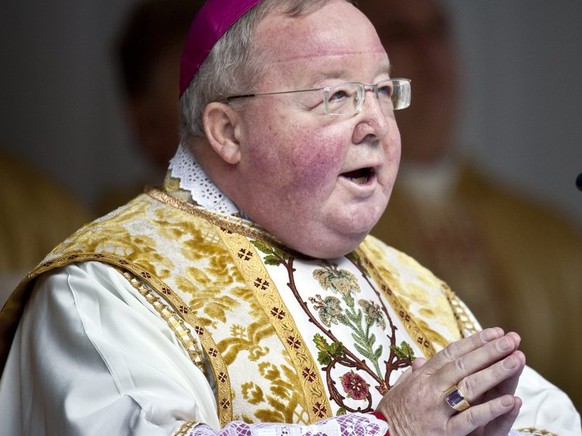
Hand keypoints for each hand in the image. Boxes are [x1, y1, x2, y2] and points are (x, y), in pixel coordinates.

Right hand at [376, 327, 525, 435]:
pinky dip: (491, 409)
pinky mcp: (444, 432)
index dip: (474, 342)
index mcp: (421, 378)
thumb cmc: (392, 416)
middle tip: (512, 339)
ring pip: (470, 387)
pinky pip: (471, 418)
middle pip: (463, 365)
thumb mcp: (399, 390)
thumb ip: (413, 375)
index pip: (450, 354)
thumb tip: (420, 360)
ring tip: (517, 360)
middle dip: (489, 351)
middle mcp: (429, 390)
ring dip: (496, 372)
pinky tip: (511, 400)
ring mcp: (437, 410)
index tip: (494, 332)